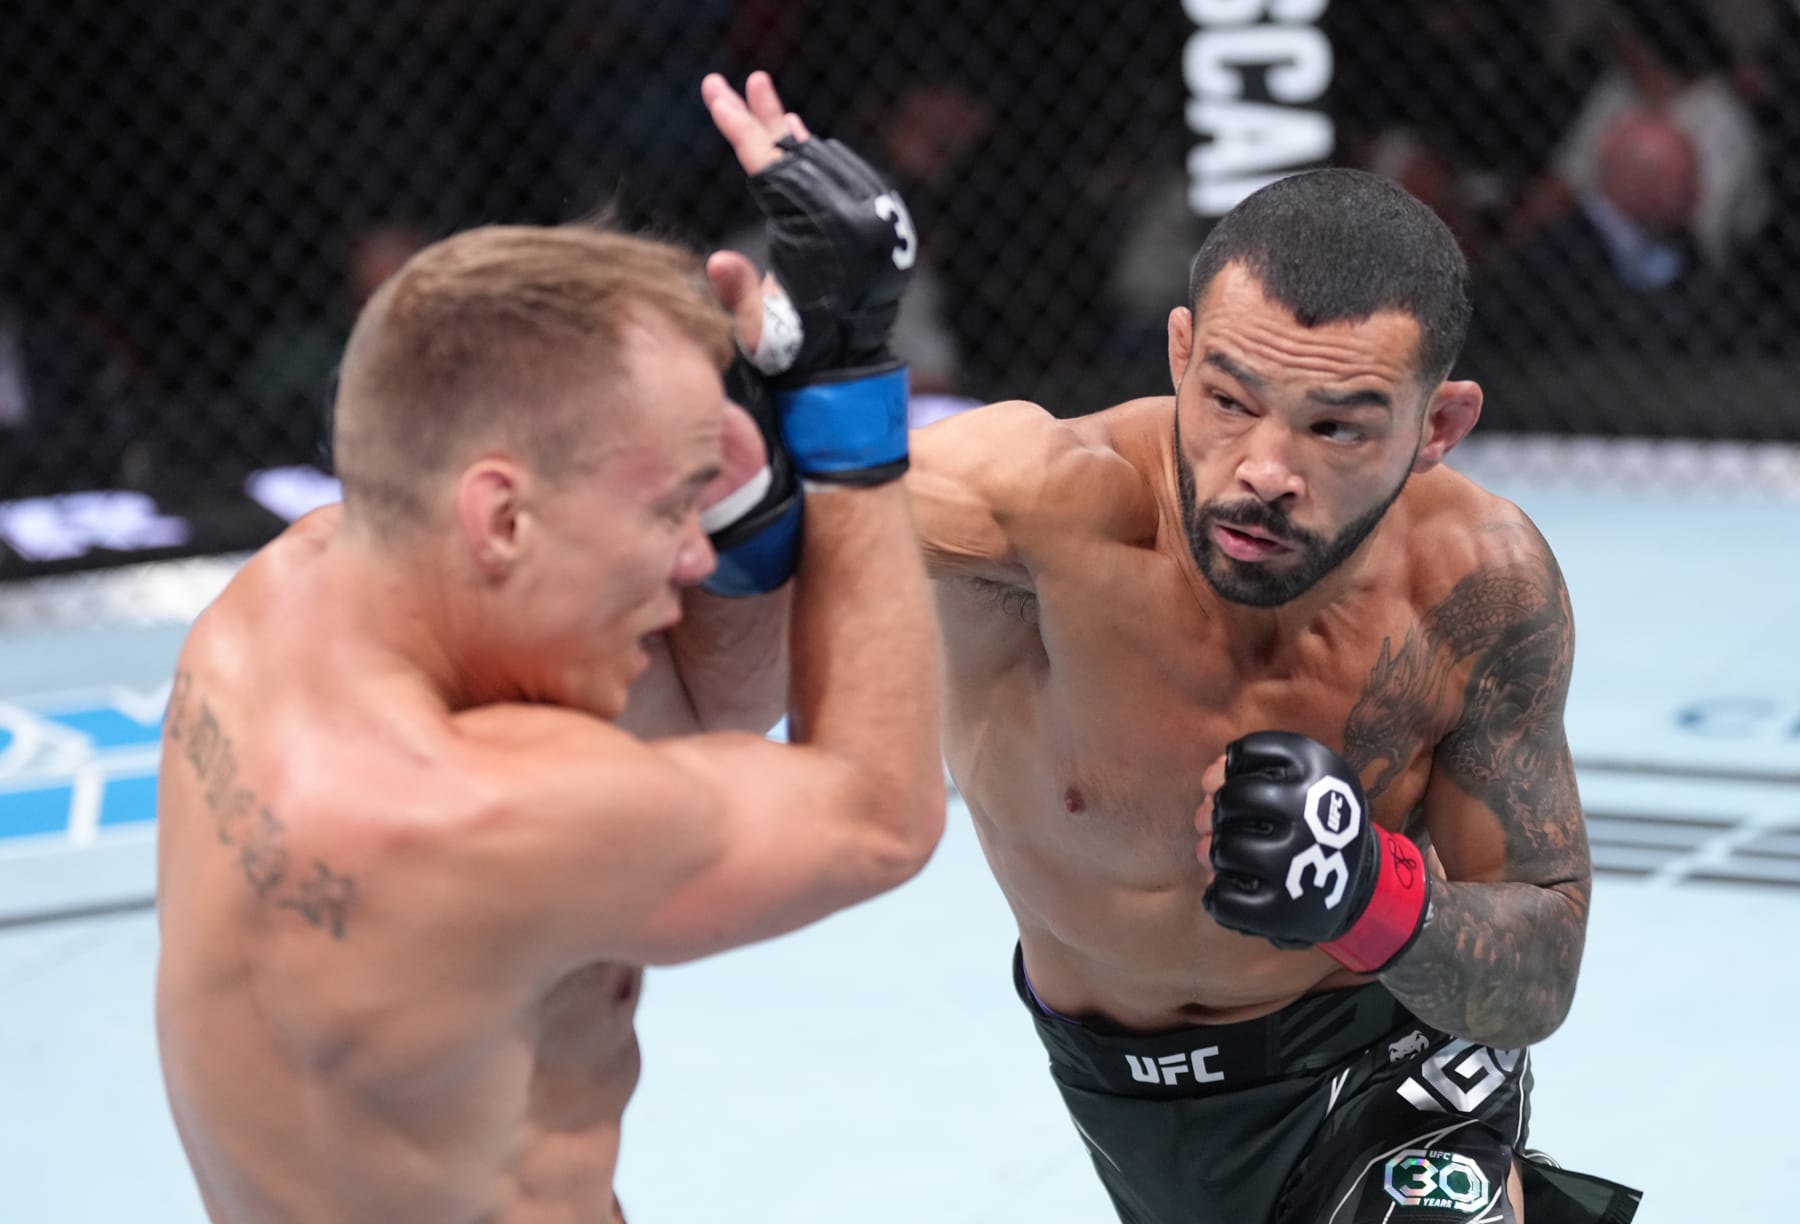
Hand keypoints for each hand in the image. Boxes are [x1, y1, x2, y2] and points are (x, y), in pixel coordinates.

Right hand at [702, 69, 915, 485]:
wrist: (847, 371)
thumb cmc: (794, 355)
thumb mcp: (757, 332)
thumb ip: (737, 294)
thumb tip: (716, 260)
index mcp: (815, 231)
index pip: (769, 163)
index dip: (738, 125)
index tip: (714, 91)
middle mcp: (848, 216)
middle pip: (799, 151)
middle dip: (765, 115)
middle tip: (743, 81)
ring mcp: (867, 219)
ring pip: (824, 162)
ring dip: (793, 137)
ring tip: (771, 110)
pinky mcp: (877, 227)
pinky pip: (845, 179)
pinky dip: (819, 160)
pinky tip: (803, 148)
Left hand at [1199, 731, 1430, 972]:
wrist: (1359, 879)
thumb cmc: (1314, 819)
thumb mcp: (1304, 774)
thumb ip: (1251, 765)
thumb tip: (1210, 780)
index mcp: (1318, 768)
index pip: (1243, 752)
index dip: (1229, 769)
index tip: (1242, 783)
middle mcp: (1310, 812)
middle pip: (1230, 799)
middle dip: (1217, 811)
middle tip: (1224, 822)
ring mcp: (1297, 863)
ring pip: (1223, 848)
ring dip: (1214, 852)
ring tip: (1229, 855)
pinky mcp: (1284, 910)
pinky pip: (1223, 899)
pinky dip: (1215, 894)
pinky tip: (1228, 887)